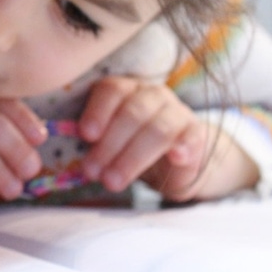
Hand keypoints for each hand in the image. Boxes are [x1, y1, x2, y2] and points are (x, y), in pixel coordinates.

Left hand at [77, 76, 257, 201]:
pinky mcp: (196, 133)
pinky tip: (175, 158)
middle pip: (131, 113)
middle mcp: (151, 95)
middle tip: (92, 171)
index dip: (97, 111)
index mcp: (125, 89)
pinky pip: (191, 137)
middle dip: (109, 145)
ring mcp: (177, 112)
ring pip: (157, 129)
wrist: (174, 159)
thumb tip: (75, 159)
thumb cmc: (130, 146)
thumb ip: (93, 142)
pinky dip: (183, 147)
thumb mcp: (108, 141)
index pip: (111, 90)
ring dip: (132, 157)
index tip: (86, 135)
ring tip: (113, 181)